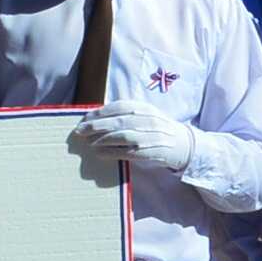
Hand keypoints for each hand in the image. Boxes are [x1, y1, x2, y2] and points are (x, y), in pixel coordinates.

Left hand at [70, 106, 195, 170]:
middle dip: (96, 126)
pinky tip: (100, 153)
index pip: (119, 107)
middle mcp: (148, 120)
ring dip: (102, 139)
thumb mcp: (144, 114)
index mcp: (144, 108)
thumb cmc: (156, 128)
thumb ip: (124, 113)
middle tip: (80, 131)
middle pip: (118, 121)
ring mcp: (150, 137)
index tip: (84, 118)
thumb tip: (96, 117)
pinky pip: (128, 152)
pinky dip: (111, 152)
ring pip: (123, 136)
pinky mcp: (150, 152)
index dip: (100, 112)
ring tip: (88, 143)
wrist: (181, 143)